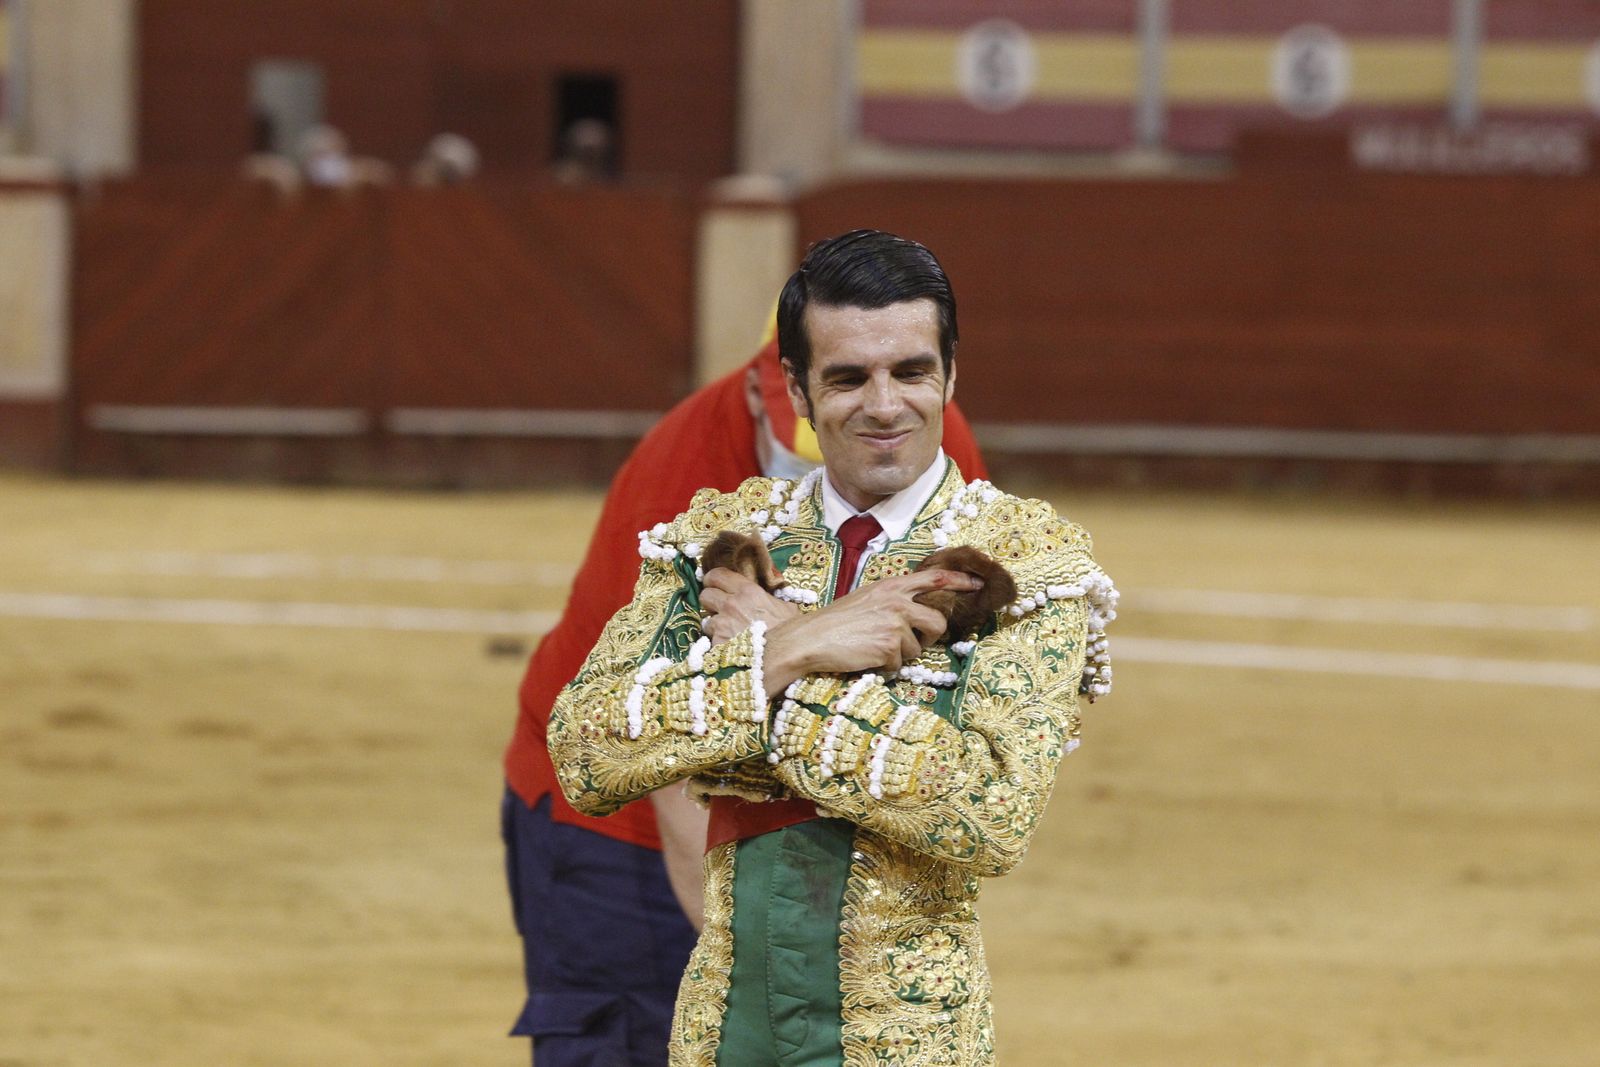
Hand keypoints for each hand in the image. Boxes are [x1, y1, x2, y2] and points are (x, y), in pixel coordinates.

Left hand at [699, 567, 800, 645]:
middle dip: (710, 603)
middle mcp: (731, 605)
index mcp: (747, 591)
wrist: (788, 654)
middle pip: (705, 595)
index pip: (716, 575)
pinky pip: (712, 643)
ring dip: (715, 627)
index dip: (713, 581)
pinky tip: (732, 650)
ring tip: (729, 634)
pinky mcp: (718, 645)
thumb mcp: (784, 606)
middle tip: (720, 610)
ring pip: (706, 621)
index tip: (716, 586)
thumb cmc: (790, 631)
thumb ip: (768, 599)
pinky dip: (719, 646)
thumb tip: (767, 598)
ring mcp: (722, 625)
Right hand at [760, 568, 982, 695]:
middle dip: (928, 637)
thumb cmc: (836, 621)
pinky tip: (866, 658)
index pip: (935, 577)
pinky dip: (885, 667)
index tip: (978, 584)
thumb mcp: (867, 598)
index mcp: (892, 586)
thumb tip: (918, 613)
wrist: (810, 638)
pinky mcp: (889, 647)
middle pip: (937, 621)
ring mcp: (895, 624)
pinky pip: (900, 664)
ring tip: (873, 648)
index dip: (960, 580)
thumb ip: (894, 600)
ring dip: (899, 655)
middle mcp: (898, 602)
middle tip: (909, 642)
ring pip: (917, 648)